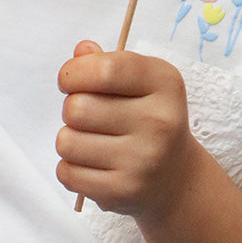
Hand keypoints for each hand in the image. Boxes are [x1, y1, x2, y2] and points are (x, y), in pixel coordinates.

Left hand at [55, 41, 194, 217]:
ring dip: (69, 141)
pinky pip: (67, 173)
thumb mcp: (139, 83)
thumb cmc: (147, 119)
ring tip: (92, 143)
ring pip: (66, 142)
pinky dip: (70, 169)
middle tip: (89, 118)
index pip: (105, 70)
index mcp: (164, 83)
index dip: (74, 73)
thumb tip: (81, 51)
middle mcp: (159, 122)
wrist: (175, 178)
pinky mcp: (123, 190)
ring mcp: (143, 160)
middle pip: (76, 108)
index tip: (70, 81)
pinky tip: (93, 166)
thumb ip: (107, 63)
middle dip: (71, 110)